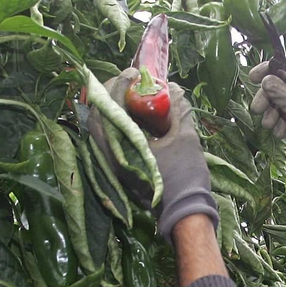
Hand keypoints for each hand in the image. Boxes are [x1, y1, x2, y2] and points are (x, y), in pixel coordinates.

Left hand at [89, 67, 217, 238]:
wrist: (184, 213)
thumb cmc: (185, 175)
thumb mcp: (186, 137)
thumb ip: (178, 109)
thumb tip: (173, 89)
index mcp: (123, 144)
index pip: (110, 103)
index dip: (121, 82)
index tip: (136, 74)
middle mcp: (110, 154)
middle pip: (99, 112)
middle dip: (113, 90)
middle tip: (131, 81)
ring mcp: (111, 162)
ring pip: (100, 125)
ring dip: (113, 106)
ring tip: (131, 95)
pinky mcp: (116, 168)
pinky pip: (108, 138)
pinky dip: (116, 122)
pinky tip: (133, 116)